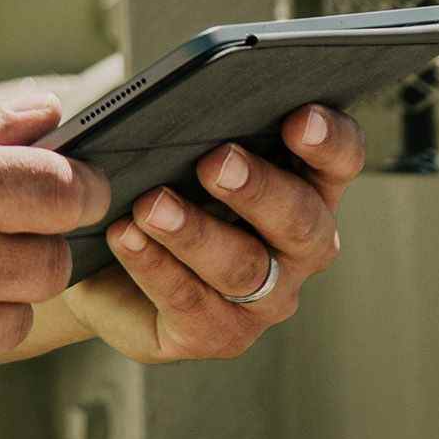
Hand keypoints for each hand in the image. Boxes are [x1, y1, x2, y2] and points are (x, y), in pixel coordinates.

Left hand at [65, 105, 364, 363]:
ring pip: (244, 267)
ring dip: (196, 233)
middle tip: (217, 163)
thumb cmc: (150, 179)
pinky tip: (125, 236)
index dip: (329, 141)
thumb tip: (168, 106)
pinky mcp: (216, 332)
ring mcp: (264, 297)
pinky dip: (155, 265)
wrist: (101, 253)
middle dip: (260, 189)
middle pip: (301, 221)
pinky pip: (190, 302)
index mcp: (302, 183)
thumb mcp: (168, 142)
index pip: (337, 160)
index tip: (300, 117)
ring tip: (151, 205)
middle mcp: (297, 246)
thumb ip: (184, 122)